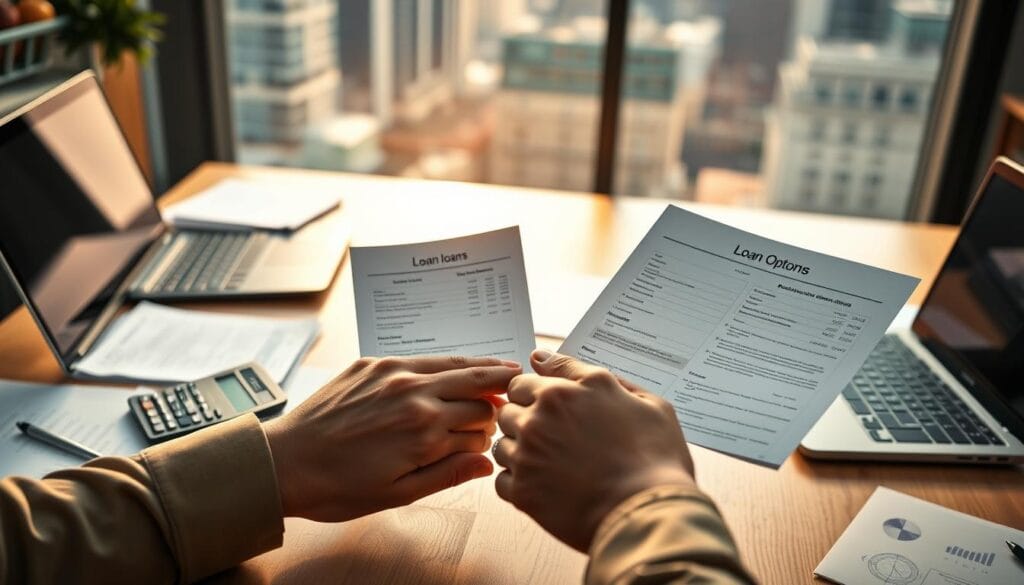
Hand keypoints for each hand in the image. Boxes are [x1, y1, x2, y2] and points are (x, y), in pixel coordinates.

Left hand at [264, 355, 519, 521]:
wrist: (284, 462)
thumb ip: (447, 474)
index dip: (490, 428)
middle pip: (475, 383)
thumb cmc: (336, 486)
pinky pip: (420, 356)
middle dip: (498, 387)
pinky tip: (452, 365)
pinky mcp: (373, 363)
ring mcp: (393, 373)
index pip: (480, 419)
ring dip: (480, 365)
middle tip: (518, 384)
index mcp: (424, 431)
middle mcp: (414, 394)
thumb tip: (487, 461)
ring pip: (452, 363)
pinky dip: (443, 361)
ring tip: (502, 366)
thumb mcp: (397, 494)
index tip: (491, 434)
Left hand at [494, 350, 694, 551]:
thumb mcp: (644, 402)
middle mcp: (539, 417)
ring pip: (503, 445)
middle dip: (526, 422)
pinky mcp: (523, 492)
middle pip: (509, 411)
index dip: (535, 396)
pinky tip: (548, 488)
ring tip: (555, 467)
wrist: (650, 515)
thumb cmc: (655, 459)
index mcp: (565, 391)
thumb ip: (591, 375)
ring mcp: (527, 455)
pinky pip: (503, 480)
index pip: (523, 381)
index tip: (548, 409)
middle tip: (556, 441)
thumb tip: (547, 358)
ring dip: (521, 453)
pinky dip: (521, 485)